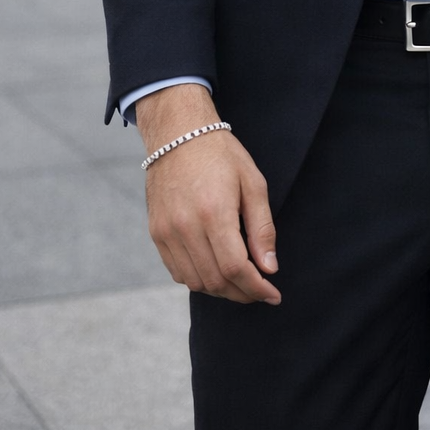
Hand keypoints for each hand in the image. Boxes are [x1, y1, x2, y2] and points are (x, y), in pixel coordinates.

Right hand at [136, 85, 280, 303]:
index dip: (256, 288)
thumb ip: (262, 229)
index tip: (273, 295)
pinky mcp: (156, 233)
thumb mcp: (253, 183)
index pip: (235, 269)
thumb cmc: (221, 154)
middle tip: (260, 290)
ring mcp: (167, 232)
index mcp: (214, 212)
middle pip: (216, 281)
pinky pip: (177, 272)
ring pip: (195, 281)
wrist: (177, 134)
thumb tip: (269, 268)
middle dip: (243, 293)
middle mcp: (186, 226)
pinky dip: (199, 278)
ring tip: (241, 282)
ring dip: (221, 290)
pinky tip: (215, 269)